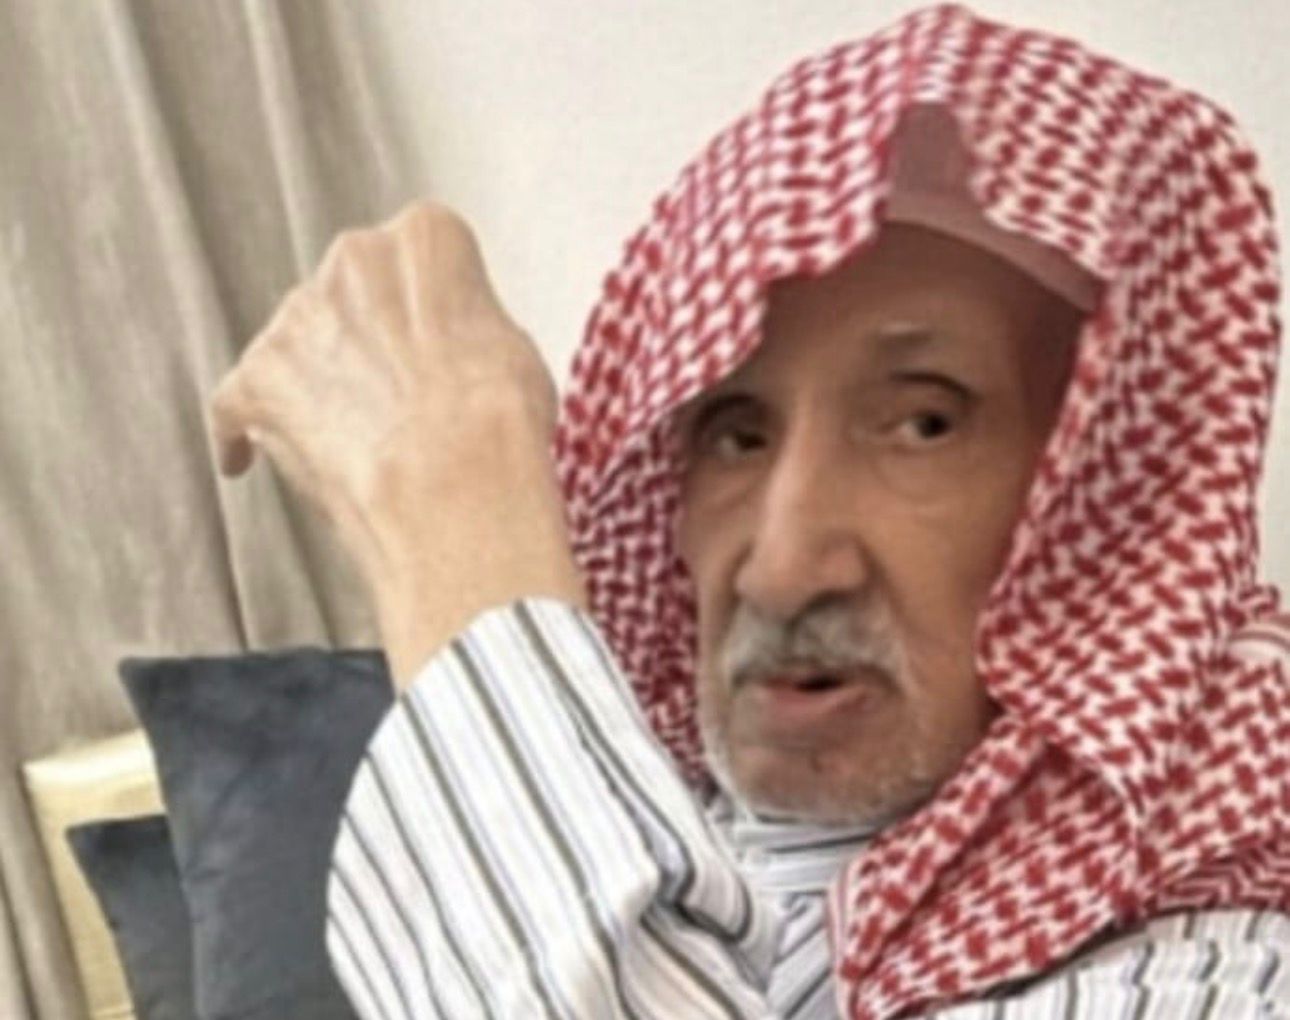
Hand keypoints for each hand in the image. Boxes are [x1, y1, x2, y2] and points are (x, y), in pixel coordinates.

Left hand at [209, 202, 584, 681]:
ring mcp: (297, 319)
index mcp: (426, 238)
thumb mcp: (514, 350)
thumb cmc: (500, 423)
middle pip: (351, 294)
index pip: (421, 257)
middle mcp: (352, 259)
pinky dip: (238, 429)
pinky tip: (242, 459)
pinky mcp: (256, 380)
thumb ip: (468, 329)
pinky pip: (234, 402)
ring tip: (350, 442)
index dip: (431, 311)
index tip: (438, 345)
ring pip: (297, 345)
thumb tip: (456, 356)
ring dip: (316, 383)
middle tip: (398, 397)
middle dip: (367, 340)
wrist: (455, 484)